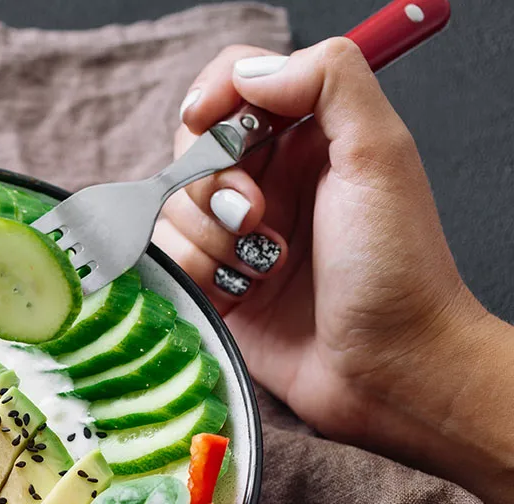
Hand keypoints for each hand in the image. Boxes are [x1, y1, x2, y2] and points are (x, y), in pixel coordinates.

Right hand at [156, 38, 513, 503]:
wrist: (390, 369)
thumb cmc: (396, 268)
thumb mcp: (380, 154)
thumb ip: (328, 80)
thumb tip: (249, 72)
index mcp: (310, 136)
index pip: (235, 83)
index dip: (212, 96)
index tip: (206, 122)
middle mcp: (269, 179)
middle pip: (190, 147)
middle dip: (210, 182)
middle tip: (257, 217)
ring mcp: (237, 235)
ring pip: (171, 207)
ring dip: (209, 238)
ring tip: (262, 268)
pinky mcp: (215, 284)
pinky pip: (169, 259)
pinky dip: (197, 274)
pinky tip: (242, 295)